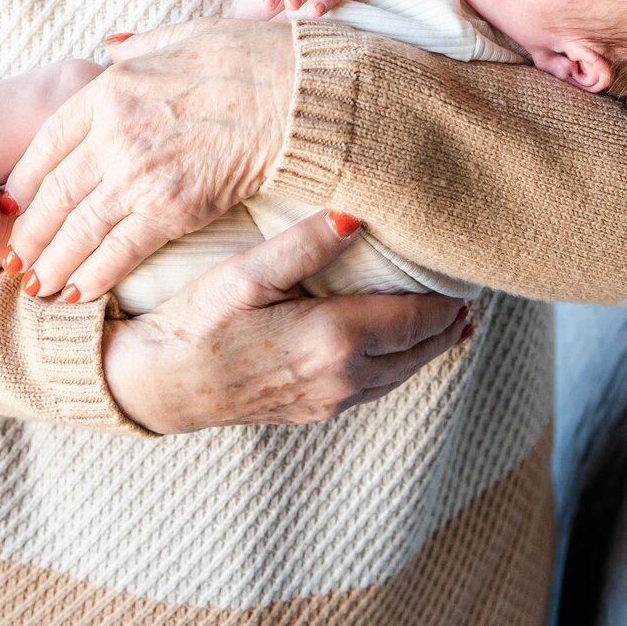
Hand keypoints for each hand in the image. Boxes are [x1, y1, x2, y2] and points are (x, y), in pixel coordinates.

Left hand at [4, 17, 293, 302]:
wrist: (295, 94)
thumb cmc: (248, 57)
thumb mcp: (181, 35)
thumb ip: (137, 47)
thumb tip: (110, 45)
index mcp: (109, 90)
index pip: (47, 143)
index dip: (25, 181)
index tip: (12, 205)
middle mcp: (114, 135)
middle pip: (55, 193)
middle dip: (30, 233)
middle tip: (15, 261)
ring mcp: (140, 174)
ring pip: (79, 228)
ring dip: (53, 262)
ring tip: (35, 285)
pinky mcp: (172, 209)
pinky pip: (121, 249)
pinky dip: (95, 274)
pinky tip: (78, 292)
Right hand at [102, 209, 473, 430]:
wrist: (153, 388)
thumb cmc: (194, 323)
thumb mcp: (244, 274)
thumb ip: (303, 245)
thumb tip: (355, 213)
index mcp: (336, 341)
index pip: (421, 318)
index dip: (451, 296)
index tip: (470, 269)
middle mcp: (343, 379)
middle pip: (422, 350)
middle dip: (449, 321)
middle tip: (473, 291)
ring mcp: (329, 402)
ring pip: (402, 374)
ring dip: (428, 347)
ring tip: (451, 318)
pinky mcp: (312, 412)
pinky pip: (376, 388)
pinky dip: (399, 365)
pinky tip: (399, 348)